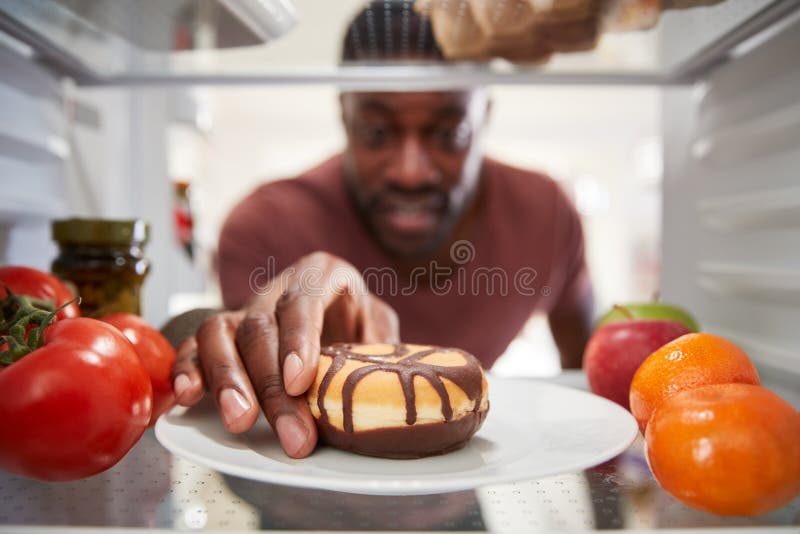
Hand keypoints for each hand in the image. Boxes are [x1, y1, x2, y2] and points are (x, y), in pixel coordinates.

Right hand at [170, 252, 398, 457]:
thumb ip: (380, 348)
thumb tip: (381, 385)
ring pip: (220, 333)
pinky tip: (188, 397)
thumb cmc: (358, 319)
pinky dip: (188, 369)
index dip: (299, 340)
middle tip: (292, 436)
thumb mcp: (379, 325)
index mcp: (322, 273)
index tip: (299, 381)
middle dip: (271, 386)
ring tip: (240, 422)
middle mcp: (278, 287)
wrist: (337, 308)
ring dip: (227, 380)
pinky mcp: (222, 332)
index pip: (303, 301)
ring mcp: (245, 308)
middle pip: (261, 329)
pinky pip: (195, 344)